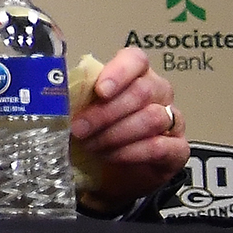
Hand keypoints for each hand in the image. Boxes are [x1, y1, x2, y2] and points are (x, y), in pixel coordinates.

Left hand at [70, 46, 187, 207]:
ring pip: (153, 117)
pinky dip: (132, 152)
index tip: (100, 91)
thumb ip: (77, 98)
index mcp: (135, 75)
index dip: (119, 72)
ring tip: (92, 145)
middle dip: (106, 112)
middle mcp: (158, 93)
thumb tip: (53, 95)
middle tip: (80, 129)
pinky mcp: (178, 148)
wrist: (113, 173)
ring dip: (116, 133)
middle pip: (142, 91)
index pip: (135, 60)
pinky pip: (161, 146)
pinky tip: (112, 156)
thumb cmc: (96, 133)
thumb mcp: (83, 112)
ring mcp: (172, 120)